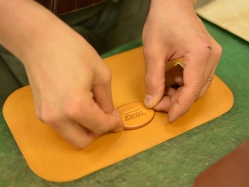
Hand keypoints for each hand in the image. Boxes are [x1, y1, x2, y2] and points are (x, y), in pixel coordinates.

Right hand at [25, 30, 123, 147]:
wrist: (40, 42)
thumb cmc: (73, 51)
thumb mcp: (101, 74)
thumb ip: (107, 100)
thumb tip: (109, 115)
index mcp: (77, 107)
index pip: (100, 126)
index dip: (114, 124)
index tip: (119, 121)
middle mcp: (59, 118)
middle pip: (82, 142)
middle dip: (98, 133)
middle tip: (106, 119)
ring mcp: (46, 117)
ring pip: (70, 136)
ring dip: (85, 129)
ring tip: (93, 110)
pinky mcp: (40, 112)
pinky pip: (61, 126)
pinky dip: (73, 123)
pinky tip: (78, 106)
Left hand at [142, 0, 221, 122]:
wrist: (173, 4)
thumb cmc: (162, 21)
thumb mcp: (152, 52)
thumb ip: (153, 80)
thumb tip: (152, 102)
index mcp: (200, 55)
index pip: (191, 91)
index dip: (179, 108)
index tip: (168, 118)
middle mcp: (212, 57)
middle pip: (195, 91)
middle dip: (176, 101)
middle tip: (157, 102)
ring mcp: (212, 56)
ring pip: (197, 86)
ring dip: (179, 92)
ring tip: (161, 88)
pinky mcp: (208, 56)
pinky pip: (197, 77)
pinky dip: (182, 83)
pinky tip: (169, 78)